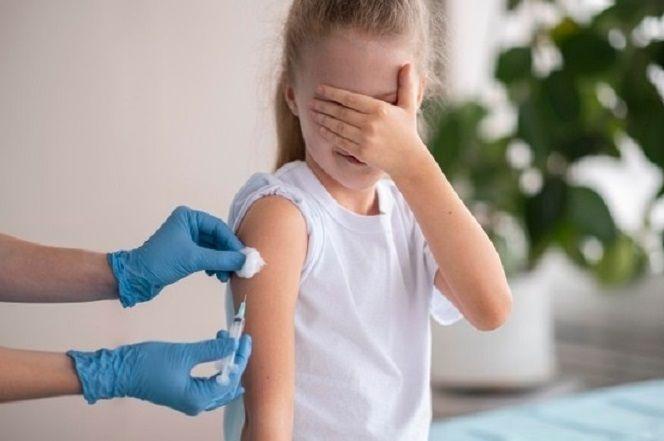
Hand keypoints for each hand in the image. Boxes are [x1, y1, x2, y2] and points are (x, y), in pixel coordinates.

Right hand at [67, 331, 251, 415]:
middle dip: (236, 359)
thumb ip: (211, 350)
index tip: (244, 337)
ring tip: (227, 340)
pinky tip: (219, 352)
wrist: (120, 371)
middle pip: (228, 383)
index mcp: (198, 399)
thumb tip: (233, 345)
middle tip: (240, 338)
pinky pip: (209, 383)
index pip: (230, 378)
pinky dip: (216, 367)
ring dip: (226, 362)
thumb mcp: (184, 354)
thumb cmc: (148, 364)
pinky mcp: (185, 393)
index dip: (240, 356)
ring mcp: (191, 400)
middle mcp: (197, 404)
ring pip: (220, 383)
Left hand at [108, 206, 245, 306]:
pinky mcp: (186, 253)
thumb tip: (246, 260)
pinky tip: (216, 275)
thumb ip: (221, 259)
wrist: (137, 278)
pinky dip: (214, 266)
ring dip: (221, 262)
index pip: (218, 228)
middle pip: (218, 238)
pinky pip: (207, 257)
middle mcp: (189, 225)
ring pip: (214, 249)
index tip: (243, 257)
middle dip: (227, 254)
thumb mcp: (194, 259)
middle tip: (238, 268)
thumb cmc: (161, 262)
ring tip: (225, 276)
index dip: (232, 243)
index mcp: (188, 218)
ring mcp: (188, 239)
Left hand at [309, 63, 429, 178]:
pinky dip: (328, 134)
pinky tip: (320, 129)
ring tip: (313, 113)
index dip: (332, 93)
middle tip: (311, 101)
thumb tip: (408, 64)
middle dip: (323, 106)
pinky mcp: (360, 152)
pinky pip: (339, 141)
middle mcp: (370, 123)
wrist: (408, 160)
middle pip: (340, 112)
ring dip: (323, 119)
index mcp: (380, 109)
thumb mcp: (409, 106)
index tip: (320, 89)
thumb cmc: (407, 131)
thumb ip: (406, 85)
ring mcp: (364, 138)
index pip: (350, 99)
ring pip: (337, 126)